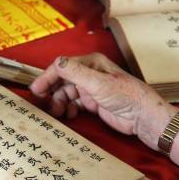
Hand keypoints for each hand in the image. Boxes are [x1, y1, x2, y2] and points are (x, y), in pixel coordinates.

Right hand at [30, 53, 177, 149]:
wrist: (143, 117)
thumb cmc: (126, 96)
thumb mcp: (98, 83)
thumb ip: (75, 72)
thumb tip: (57, 62)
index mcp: (91, 63)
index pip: (62, 67)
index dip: (47, 78)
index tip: (36, 90)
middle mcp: (89, 74)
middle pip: (62, 80)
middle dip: (51, 91)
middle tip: (42, 103)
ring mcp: (91, 88)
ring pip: (66, 93)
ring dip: (58, 102)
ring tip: (57, 112)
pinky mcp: (93, 102)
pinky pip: (73, 103)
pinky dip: (67, 109)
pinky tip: (69, 115)